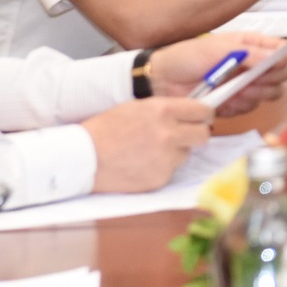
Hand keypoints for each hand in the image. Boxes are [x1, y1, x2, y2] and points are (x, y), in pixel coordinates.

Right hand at [84, 96, 215, 191]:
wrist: (83, 158)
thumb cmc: (106, 130)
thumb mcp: (137, 108)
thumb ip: (166, 110)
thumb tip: (190, 112)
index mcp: (164, 110)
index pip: (203, 111)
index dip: (203, 115)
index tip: (201, 119)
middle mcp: (169, 134)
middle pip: (204, 135)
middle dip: (196, 135)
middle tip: (184, 136)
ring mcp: (166, 158)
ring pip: (186, 154)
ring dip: (176, 152)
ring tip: (150, 151)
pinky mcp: (160, 178)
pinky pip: (171, 171)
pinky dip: (161, 168)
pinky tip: (142, 164)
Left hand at [146, 31, 286, 98]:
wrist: (162, 80)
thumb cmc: (186, 57)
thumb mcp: (218, 50)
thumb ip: (249, 54)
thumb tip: (276, 58)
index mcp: (250, 45)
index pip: (281, 51)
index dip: (281, 60)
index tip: (271, 66)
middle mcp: (251, 65)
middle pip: (281, 75)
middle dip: (270, 80)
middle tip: (251, 80)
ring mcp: (244, 84)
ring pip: (269, 94)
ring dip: (256, 94)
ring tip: (236, 89)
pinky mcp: (234, 103)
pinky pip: (250, 108)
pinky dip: (240, 106)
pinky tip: (227, 99)